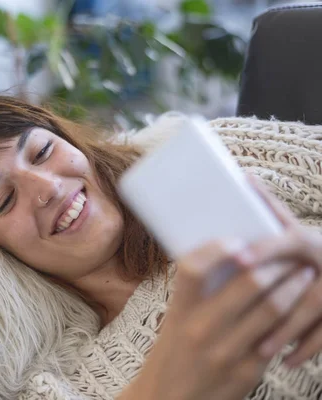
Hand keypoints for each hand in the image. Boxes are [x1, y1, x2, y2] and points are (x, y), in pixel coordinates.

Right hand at [125, 236, 310, 399]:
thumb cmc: (174, 353)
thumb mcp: (176, 320)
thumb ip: (199, 295)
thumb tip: (234, 260)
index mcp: (179, 311)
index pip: (194, 269)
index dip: (218, 249)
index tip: (239, 240)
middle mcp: (201, 328)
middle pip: (249, 283)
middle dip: (277, 265)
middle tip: (290, 254)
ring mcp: (226, 351)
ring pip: (273, 309)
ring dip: (294, 287)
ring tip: (303, 275)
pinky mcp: (247, 372)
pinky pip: (279, 338)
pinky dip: (293, 319)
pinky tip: (300, 309)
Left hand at [243, 177, 321, 366]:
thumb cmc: (311, 246)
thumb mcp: (294, 225)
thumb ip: (270, 207)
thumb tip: (242, 177)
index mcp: (307, 239)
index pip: (286, 241)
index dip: (264, 249)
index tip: (239, 260)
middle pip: (301, 286)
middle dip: (272, 305)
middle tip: (240, 320)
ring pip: (313, 313)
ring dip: (286, 333)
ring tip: (260, 351)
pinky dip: (308, 349)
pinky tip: (286, 363)